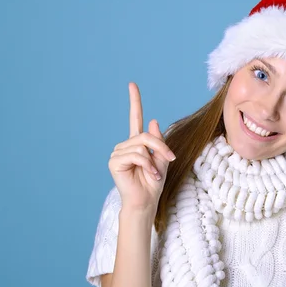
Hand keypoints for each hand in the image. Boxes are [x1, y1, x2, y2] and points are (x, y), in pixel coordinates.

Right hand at [108, 82, 175, 211]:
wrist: (146, 202)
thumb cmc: (153, 184)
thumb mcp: (162, 160)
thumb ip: (158, 142)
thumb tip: (153, 121)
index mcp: (136, 143)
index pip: (135, 118)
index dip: (134, 101)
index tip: (132, 84)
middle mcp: (125, 146)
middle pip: (145, 136)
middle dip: (161, 147)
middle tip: (170, 159)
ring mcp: (118, 153)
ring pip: (141, 145)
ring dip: (154, 160)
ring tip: (155, 174)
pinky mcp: (115, 161)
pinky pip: (136, 155)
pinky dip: (147, 165)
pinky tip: (149, 175)